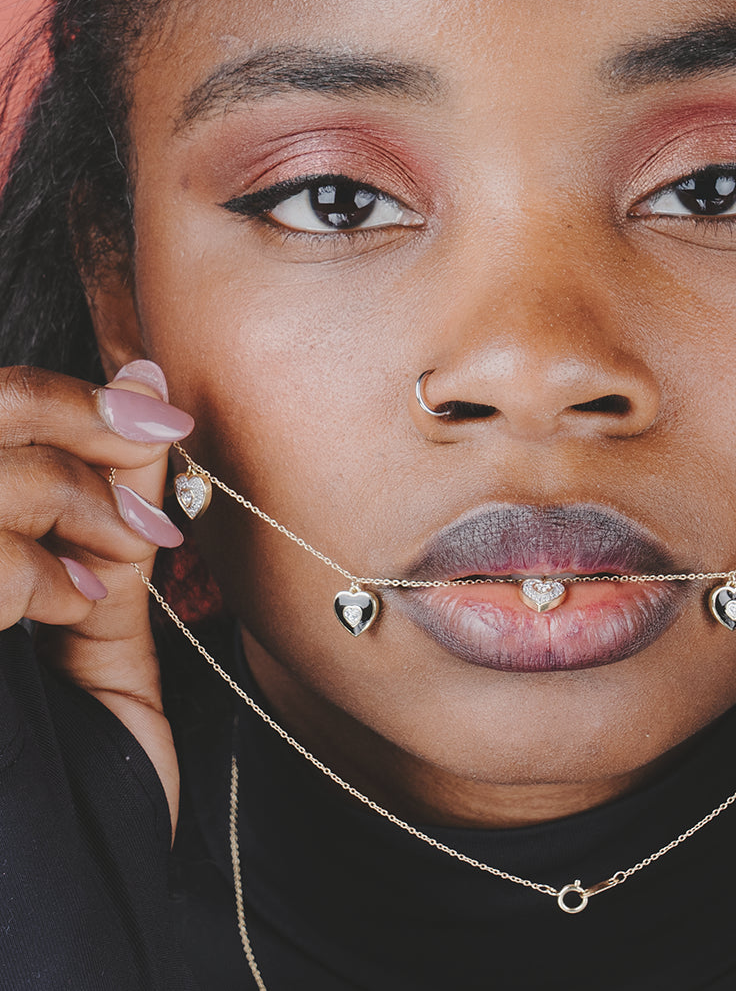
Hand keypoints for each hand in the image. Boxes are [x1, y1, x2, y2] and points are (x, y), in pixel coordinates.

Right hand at [0, 361, 192, 829]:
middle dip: (71, 421)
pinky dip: (31, 567)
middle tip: (152, 454)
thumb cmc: (89, 751)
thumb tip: (143, 387)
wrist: (78, 893)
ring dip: (66, 498)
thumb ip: (110, 504)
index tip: (159, 409)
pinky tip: (68, 608)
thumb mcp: (102, 610)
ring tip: (109, 564)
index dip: (68, 395)